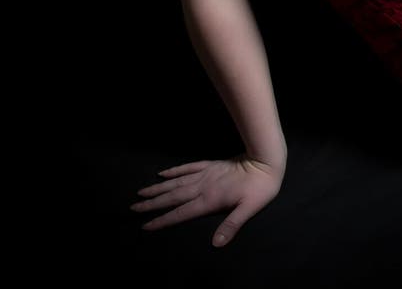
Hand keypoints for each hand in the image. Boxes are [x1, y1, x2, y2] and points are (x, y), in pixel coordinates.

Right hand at [129, 152, 285, 245]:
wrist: (264, 161)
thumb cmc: (259, 188)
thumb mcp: (249, 209)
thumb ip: (231, 225)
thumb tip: (216, 244)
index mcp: (210, 200)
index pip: (181, 213)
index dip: (163, 220)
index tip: (146, 225)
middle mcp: (202, 186)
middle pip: (172, 197)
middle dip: (153, 204)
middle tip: (134, 208)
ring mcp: (205, 174)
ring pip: (176, 182)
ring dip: (158, 188)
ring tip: (142, 193)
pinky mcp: (209, 164)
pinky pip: (187, 167)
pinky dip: (174, 171)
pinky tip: (163, 174)